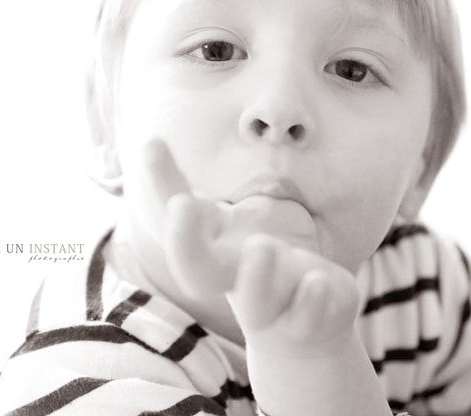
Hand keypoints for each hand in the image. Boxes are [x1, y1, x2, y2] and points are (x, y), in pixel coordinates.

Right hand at [144, 139, 359, 354]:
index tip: (152, 143)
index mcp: (211, 251)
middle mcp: (235, 279)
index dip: (161, 186)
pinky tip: (320, 281)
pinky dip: (314, 300)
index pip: (177, 218)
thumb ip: (186, 191)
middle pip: (198, 272)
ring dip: (256, 276)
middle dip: (184, 241)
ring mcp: (273, 302)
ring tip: (261, 246)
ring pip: (256, 304)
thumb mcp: (223, 223)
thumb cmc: (255, 262)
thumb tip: (149, 141)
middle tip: (181, 204)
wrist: (303, 329)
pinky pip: (311, 316)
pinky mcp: (313, 318)